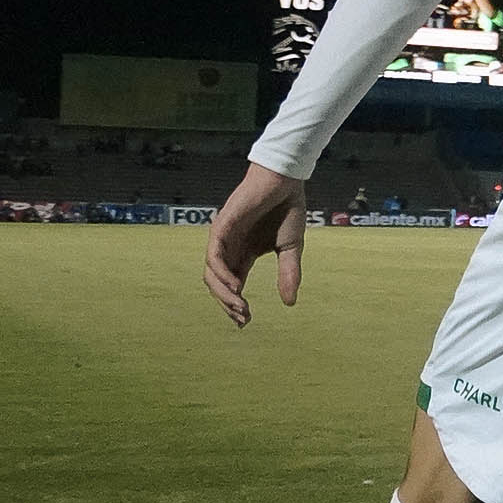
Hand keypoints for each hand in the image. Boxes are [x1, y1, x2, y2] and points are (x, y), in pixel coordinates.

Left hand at [203, 162, 308, 326]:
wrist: (286, 181)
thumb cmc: (287, 209)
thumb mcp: (291, 248)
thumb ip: (288, 273)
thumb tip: (289, 303)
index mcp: (242, 254)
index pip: (232, 286)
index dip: (235, 305)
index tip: (246, 321)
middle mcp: (228, 248)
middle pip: (217, 284)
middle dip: (228, 303)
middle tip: (243, 317)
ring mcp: (222, 238)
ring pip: (211, 273)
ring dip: (223, 293)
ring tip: (240, 306)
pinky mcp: (222, 226)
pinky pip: (214, 255)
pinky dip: (221, 272)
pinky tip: (236, 285)